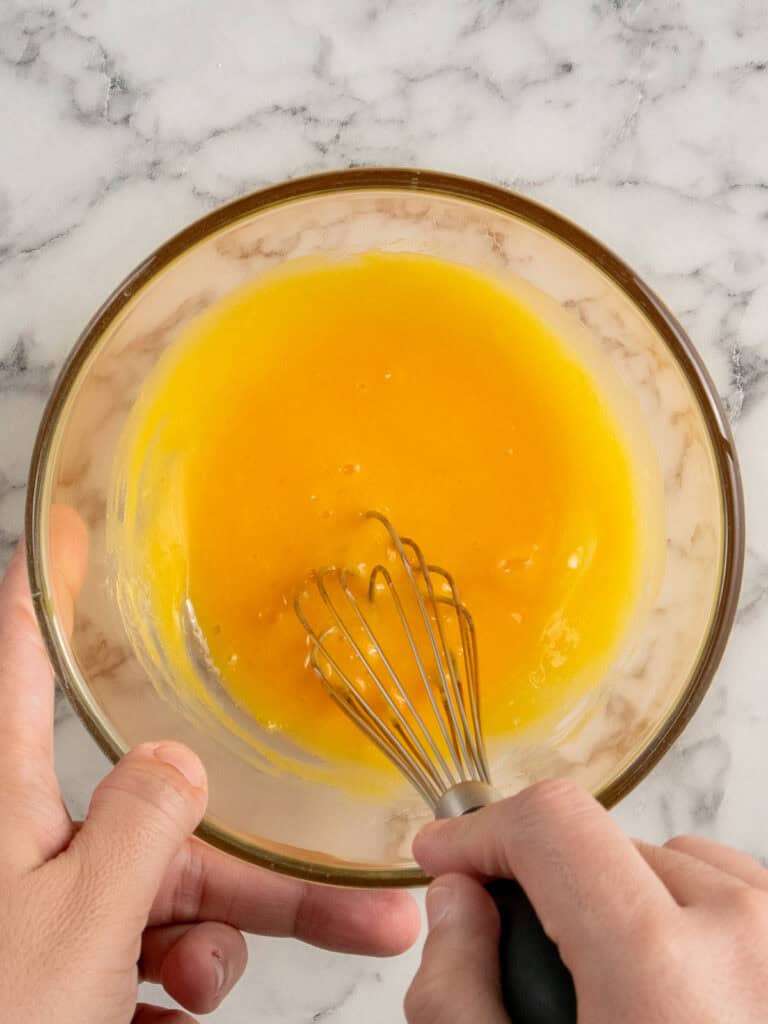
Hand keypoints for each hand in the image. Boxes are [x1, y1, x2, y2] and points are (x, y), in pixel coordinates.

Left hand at [0, 507, 418, 1023]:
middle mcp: (31, 846)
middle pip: (164, 820)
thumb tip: (177, 763)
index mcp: (9, 802)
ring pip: (169, 900)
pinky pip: (144, 958)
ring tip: (196, 996)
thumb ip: (139, 829)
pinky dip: (171, 988)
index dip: (48, 586)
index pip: (24, 659)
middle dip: (262, 868)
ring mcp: (51, 911)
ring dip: (211, 949)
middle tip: (365, 905)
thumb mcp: (75, 927)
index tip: (73, 530)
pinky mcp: (64, 969)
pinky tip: (167, 1019)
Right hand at [406, 779, 767, 1022]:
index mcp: (660, 971)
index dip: (482, 832)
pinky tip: (682, 995)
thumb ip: (458, 995)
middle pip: (605, 846)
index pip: (551, 822)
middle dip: (556, 890)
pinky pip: (732, 891)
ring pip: (672, 864)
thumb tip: (458, 898)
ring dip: (629, 907)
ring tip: (627, 997)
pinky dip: (692, 922)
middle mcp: (744, 936)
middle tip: (543, 969)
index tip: (451, 856)